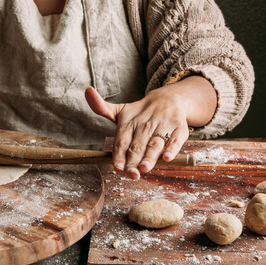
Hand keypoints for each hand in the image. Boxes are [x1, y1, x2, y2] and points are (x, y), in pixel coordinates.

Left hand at [85, 76, 215, 179]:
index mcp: (129, 122)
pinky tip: (167, 158)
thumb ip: (102, 108)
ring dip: (150, 156)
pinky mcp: (178, 129)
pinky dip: (172, 149)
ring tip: (145, 168)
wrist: (169, 98)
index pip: (122, 140)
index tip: (117, 167)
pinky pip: (175, 140)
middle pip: (138, 145)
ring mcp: (162, 126)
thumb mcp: (121, 110)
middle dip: (133, 160)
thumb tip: (87, 91)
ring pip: (155, 144)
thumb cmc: (140, 112)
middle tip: (131, 173)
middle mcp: (145, 124)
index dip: (119, 154)